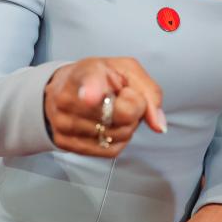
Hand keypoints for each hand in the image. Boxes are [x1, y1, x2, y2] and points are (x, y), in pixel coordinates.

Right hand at [43, 57, 165, 157]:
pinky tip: (108, 124)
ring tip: (113, 109)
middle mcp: (68, 98)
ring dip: (126, 125)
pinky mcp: (65, 143)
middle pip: (121, 116)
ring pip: (117, 136)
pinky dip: (117, 139)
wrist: (65, 86)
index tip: (90, 96)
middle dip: (133, 109)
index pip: (89, 83)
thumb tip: (158, 125)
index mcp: (86, 73)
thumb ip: (149, 92)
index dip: (92, 91)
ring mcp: (63, 123)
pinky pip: (109, 150)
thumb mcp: (128, 70)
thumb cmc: (100, 76)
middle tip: (122, 97)